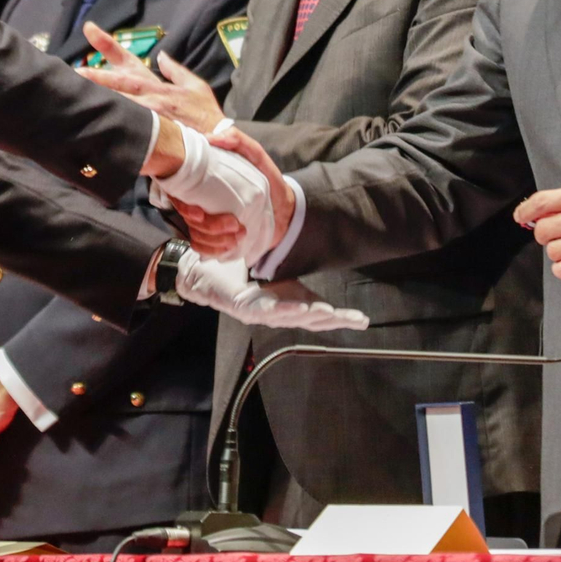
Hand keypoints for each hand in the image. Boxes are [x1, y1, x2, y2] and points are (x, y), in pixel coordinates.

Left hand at [77, 22, 224, 133]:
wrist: (220, 140)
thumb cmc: (206, 114)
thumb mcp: (195, 86)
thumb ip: (175, 71)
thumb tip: (162, 56)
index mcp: (158, 86)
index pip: (129, 62)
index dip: (108, 45)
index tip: (89, 30)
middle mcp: (153, 97)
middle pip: (121, 83)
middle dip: (98, 76)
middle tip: (76, 70)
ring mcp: (154, 115)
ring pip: (124, 105)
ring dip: (104, 99)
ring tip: (81, 96)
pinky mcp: (157, 133)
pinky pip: (134, 128)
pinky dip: (119, 124)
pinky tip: (102, 124)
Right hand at [149, 125, 280, 264]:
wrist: (285, 209)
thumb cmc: (268, 180)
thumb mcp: (256, 156)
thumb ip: (237, 141)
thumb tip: (211, 138)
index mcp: (202, 183)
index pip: (178, 195)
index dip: (184, 207)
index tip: (201, 213)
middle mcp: (200, 201)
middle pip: (188, 219)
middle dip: (210, 227)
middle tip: (235, 224)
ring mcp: (206, 221)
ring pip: (195, 236)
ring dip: (216, 241)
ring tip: (240, 234)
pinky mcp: (215, 238)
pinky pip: (202, 249)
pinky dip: (215, 251)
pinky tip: (231, 245)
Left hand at [174, 252, 369, 330]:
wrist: (199, 269)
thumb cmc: (233, 268)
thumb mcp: (268, 263)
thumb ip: (288, 262)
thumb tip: (312, 240)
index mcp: (285, 300)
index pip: (316, 311)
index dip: (339, 317)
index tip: (361, 319)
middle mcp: (275, 311)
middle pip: (309, 320)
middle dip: (334, 321)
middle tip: (356, 320)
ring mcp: (259, 312)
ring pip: (291, 318)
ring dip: (312, 317)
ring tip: (333, 315)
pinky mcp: (243, 308)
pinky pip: (267, 311)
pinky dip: (285, 311)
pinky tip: (300, 308)